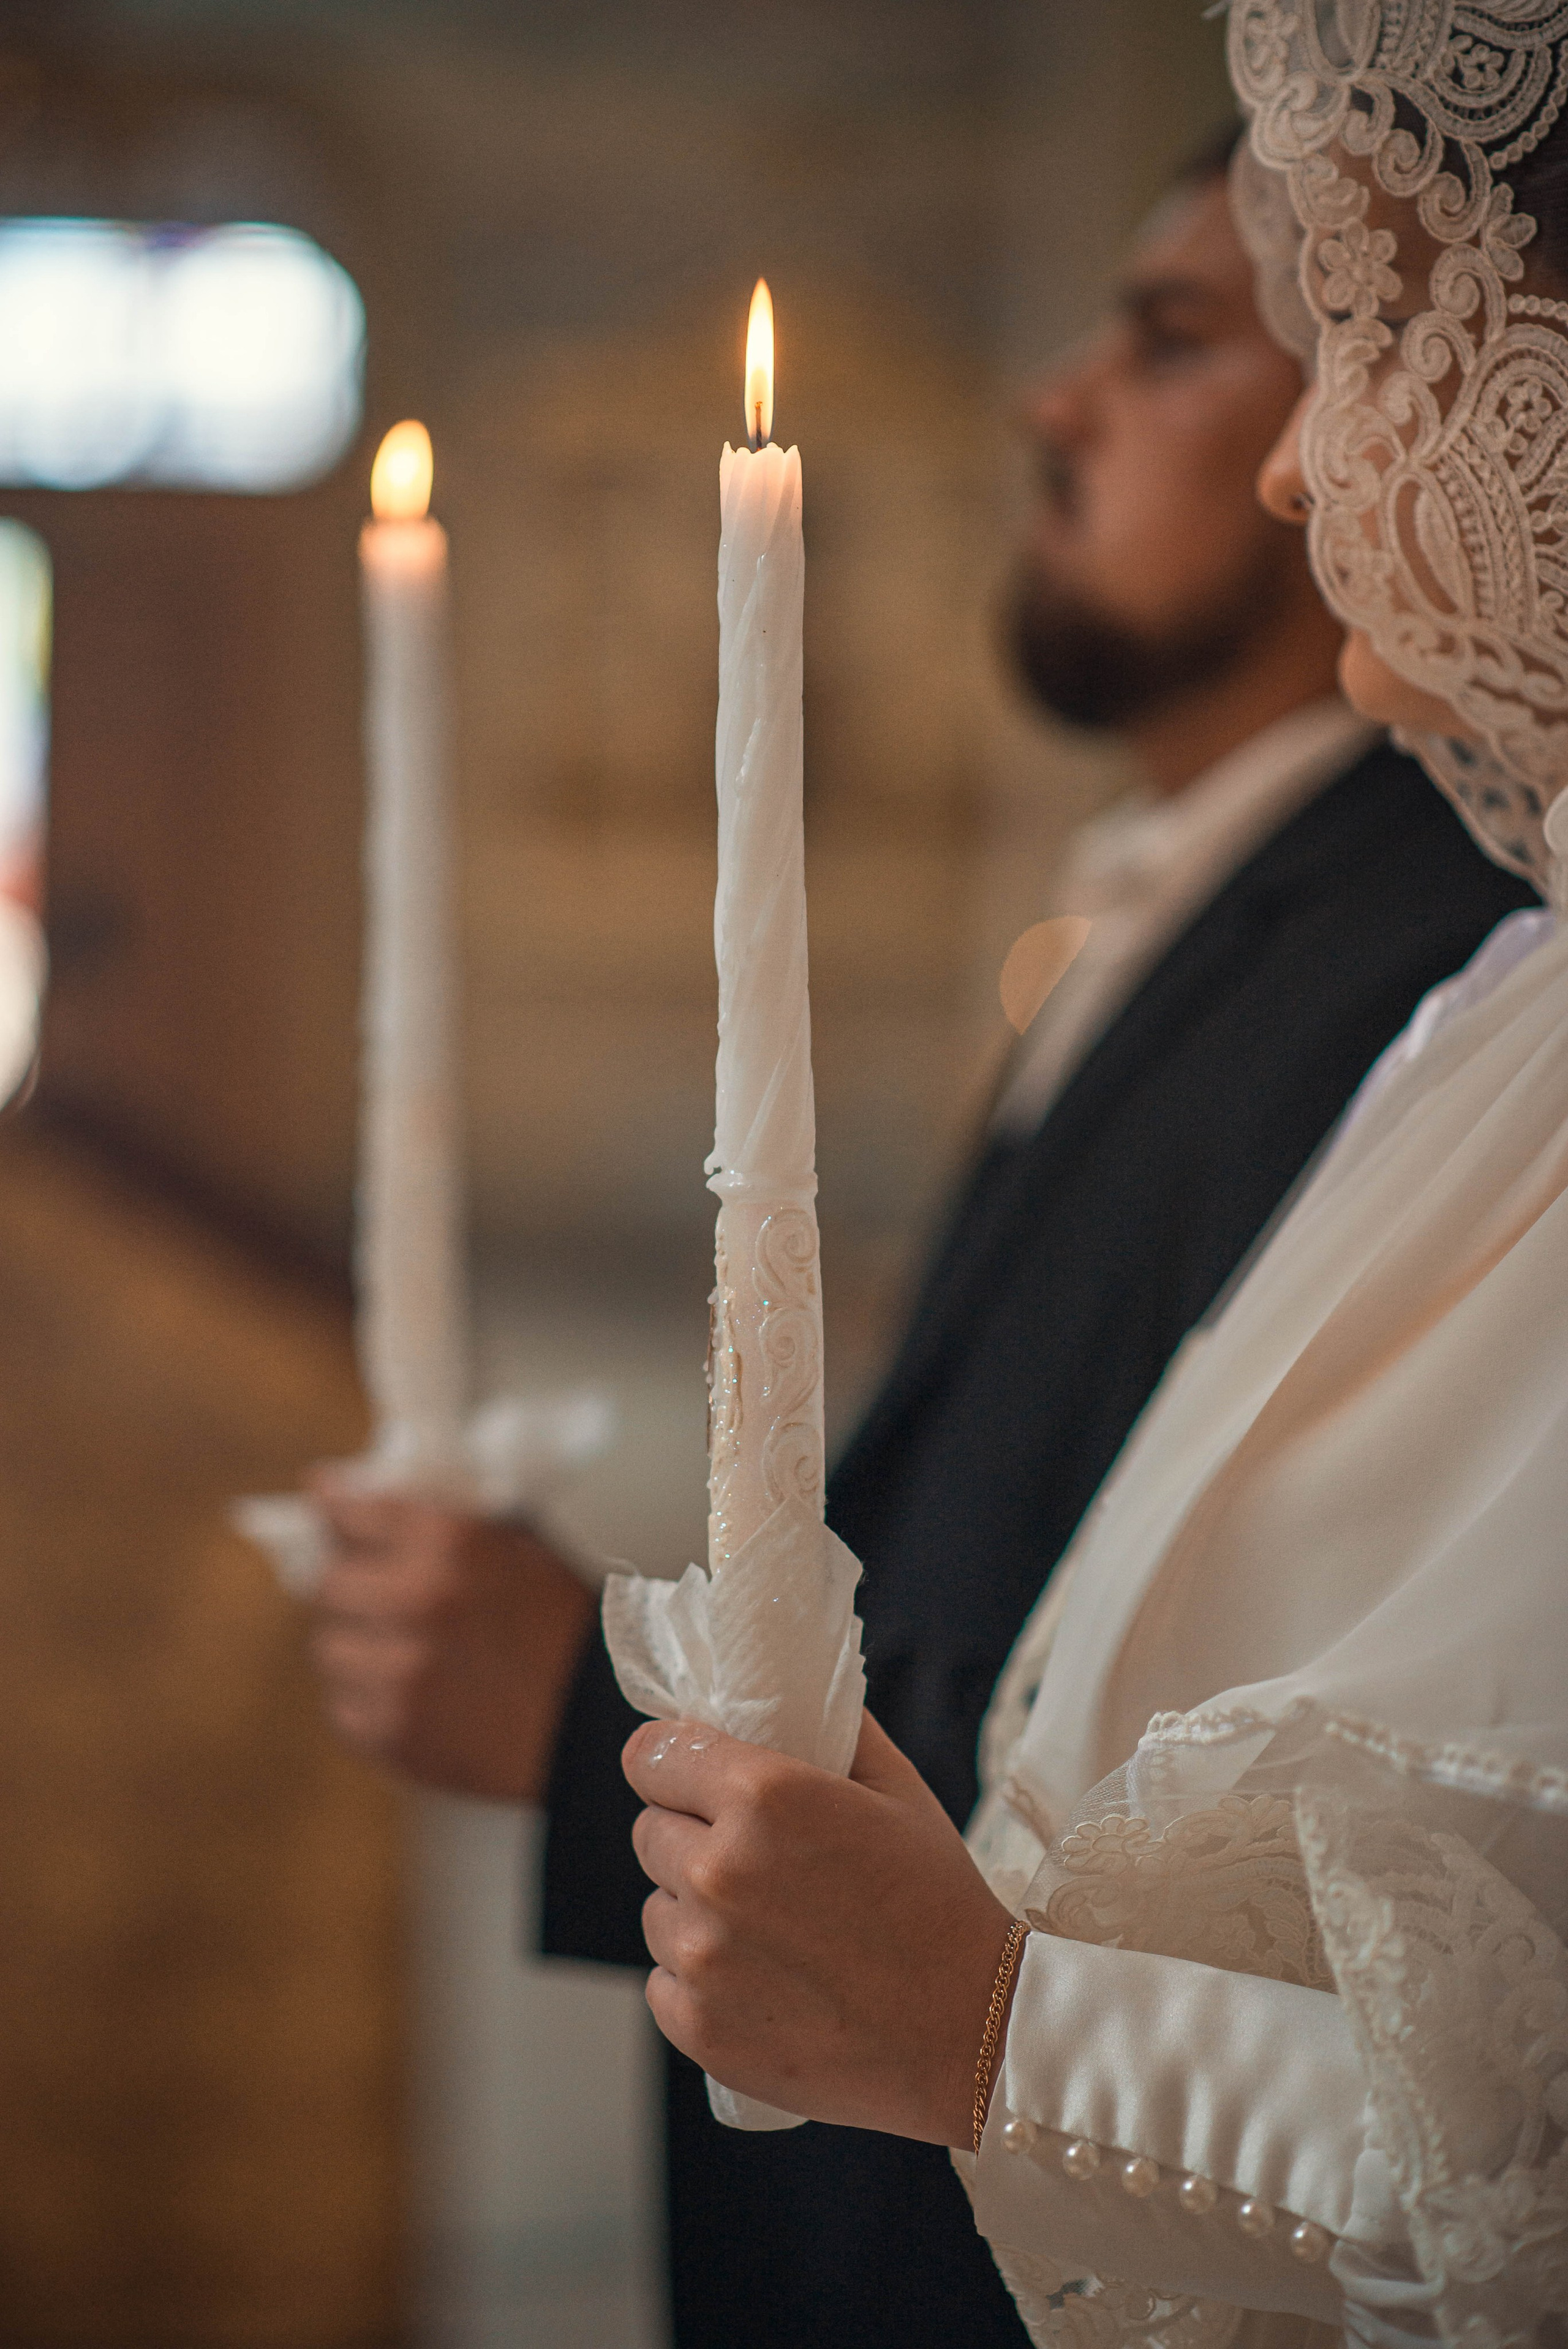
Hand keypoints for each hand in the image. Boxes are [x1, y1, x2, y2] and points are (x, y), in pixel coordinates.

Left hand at [307, 1475, 594, 1800]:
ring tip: (402, 1654)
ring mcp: (397, 1672)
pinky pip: (342, 1706)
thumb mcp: (520, 1549)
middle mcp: (415, 1601)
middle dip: (350, 1585)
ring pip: (329, 1648)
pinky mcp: (389, 1732)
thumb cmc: (564, 1630)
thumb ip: (448, 1522)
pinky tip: (414, 1696)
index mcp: (451, 1543)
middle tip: (374, 1593)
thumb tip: (372, 1500)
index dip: (335, 1507)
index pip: (354, 1513)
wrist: (595, 1729)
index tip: (323, 1501)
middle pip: (328, 1583)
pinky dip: (368, 1700)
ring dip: (357, 1646)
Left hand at [623, 1711, 1016, 2148]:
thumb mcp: (896, 1789)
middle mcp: (719, 1872)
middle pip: (650, 1831)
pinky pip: (663, 1982)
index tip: (690, 1776)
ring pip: (657, 1909)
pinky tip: (762, 1980)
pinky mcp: (699, 2027)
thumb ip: (828, 1729)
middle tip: (754, 1859)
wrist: (971, 2032)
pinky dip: (699, 1981)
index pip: (651, 1756)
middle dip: (691, 1835)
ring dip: (694, 1911)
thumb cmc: (938, 1902)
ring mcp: (703, 1957)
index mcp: (763, 1797)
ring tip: (768, 1927)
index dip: (670, 1763)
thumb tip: (778, 1697)